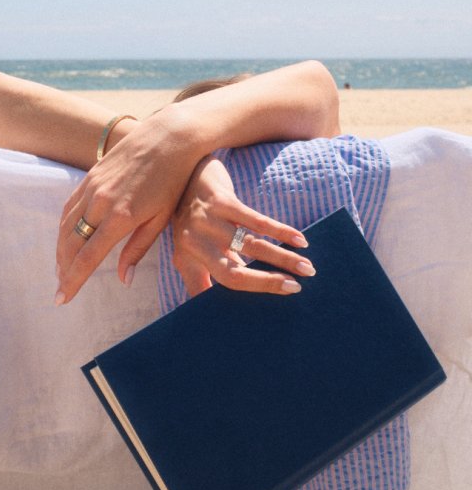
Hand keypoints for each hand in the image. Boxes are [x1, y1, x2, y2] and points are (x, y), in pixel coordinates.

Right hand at [55, 107, 204, 303]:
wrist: (168, 138)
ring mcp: (92, 187)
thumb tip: (123, 279)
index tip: (63, 298)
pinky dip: (64, 227)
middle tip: (59, 289)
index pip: (89, 257)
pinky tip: (65, 239)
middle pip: (71, 243)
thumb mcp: (161, 219)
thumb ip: (138, 249)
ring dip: (61, 250)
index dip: (73, 280)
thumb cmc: (172, 181)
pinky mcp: (90, 177)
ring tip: (61, 270)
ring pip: (66, 225)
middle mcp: (100, 202)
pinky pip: (69, 207)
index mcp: (121, 217)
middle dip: (63, 269)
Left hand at [171, 156, 315, 295]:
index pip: (205, 292)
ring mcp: (206, 220)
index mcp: (184, 258)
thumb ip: (201, 277)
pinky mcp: (222, 200)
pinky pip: (257, 220)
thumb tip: (218, 308)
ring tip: (306, 268)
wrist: (183, 171)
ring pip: (251, 246)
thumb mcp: (188, 248)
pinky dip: (281, 231)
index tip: (259, 317)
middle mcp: (192, 241)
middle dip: (267, 284)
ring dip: (282, 258)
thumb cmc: (192, 218)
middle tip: (296, 289)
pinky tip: (299, 240)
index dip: (223, 307)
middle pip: (233, 274)